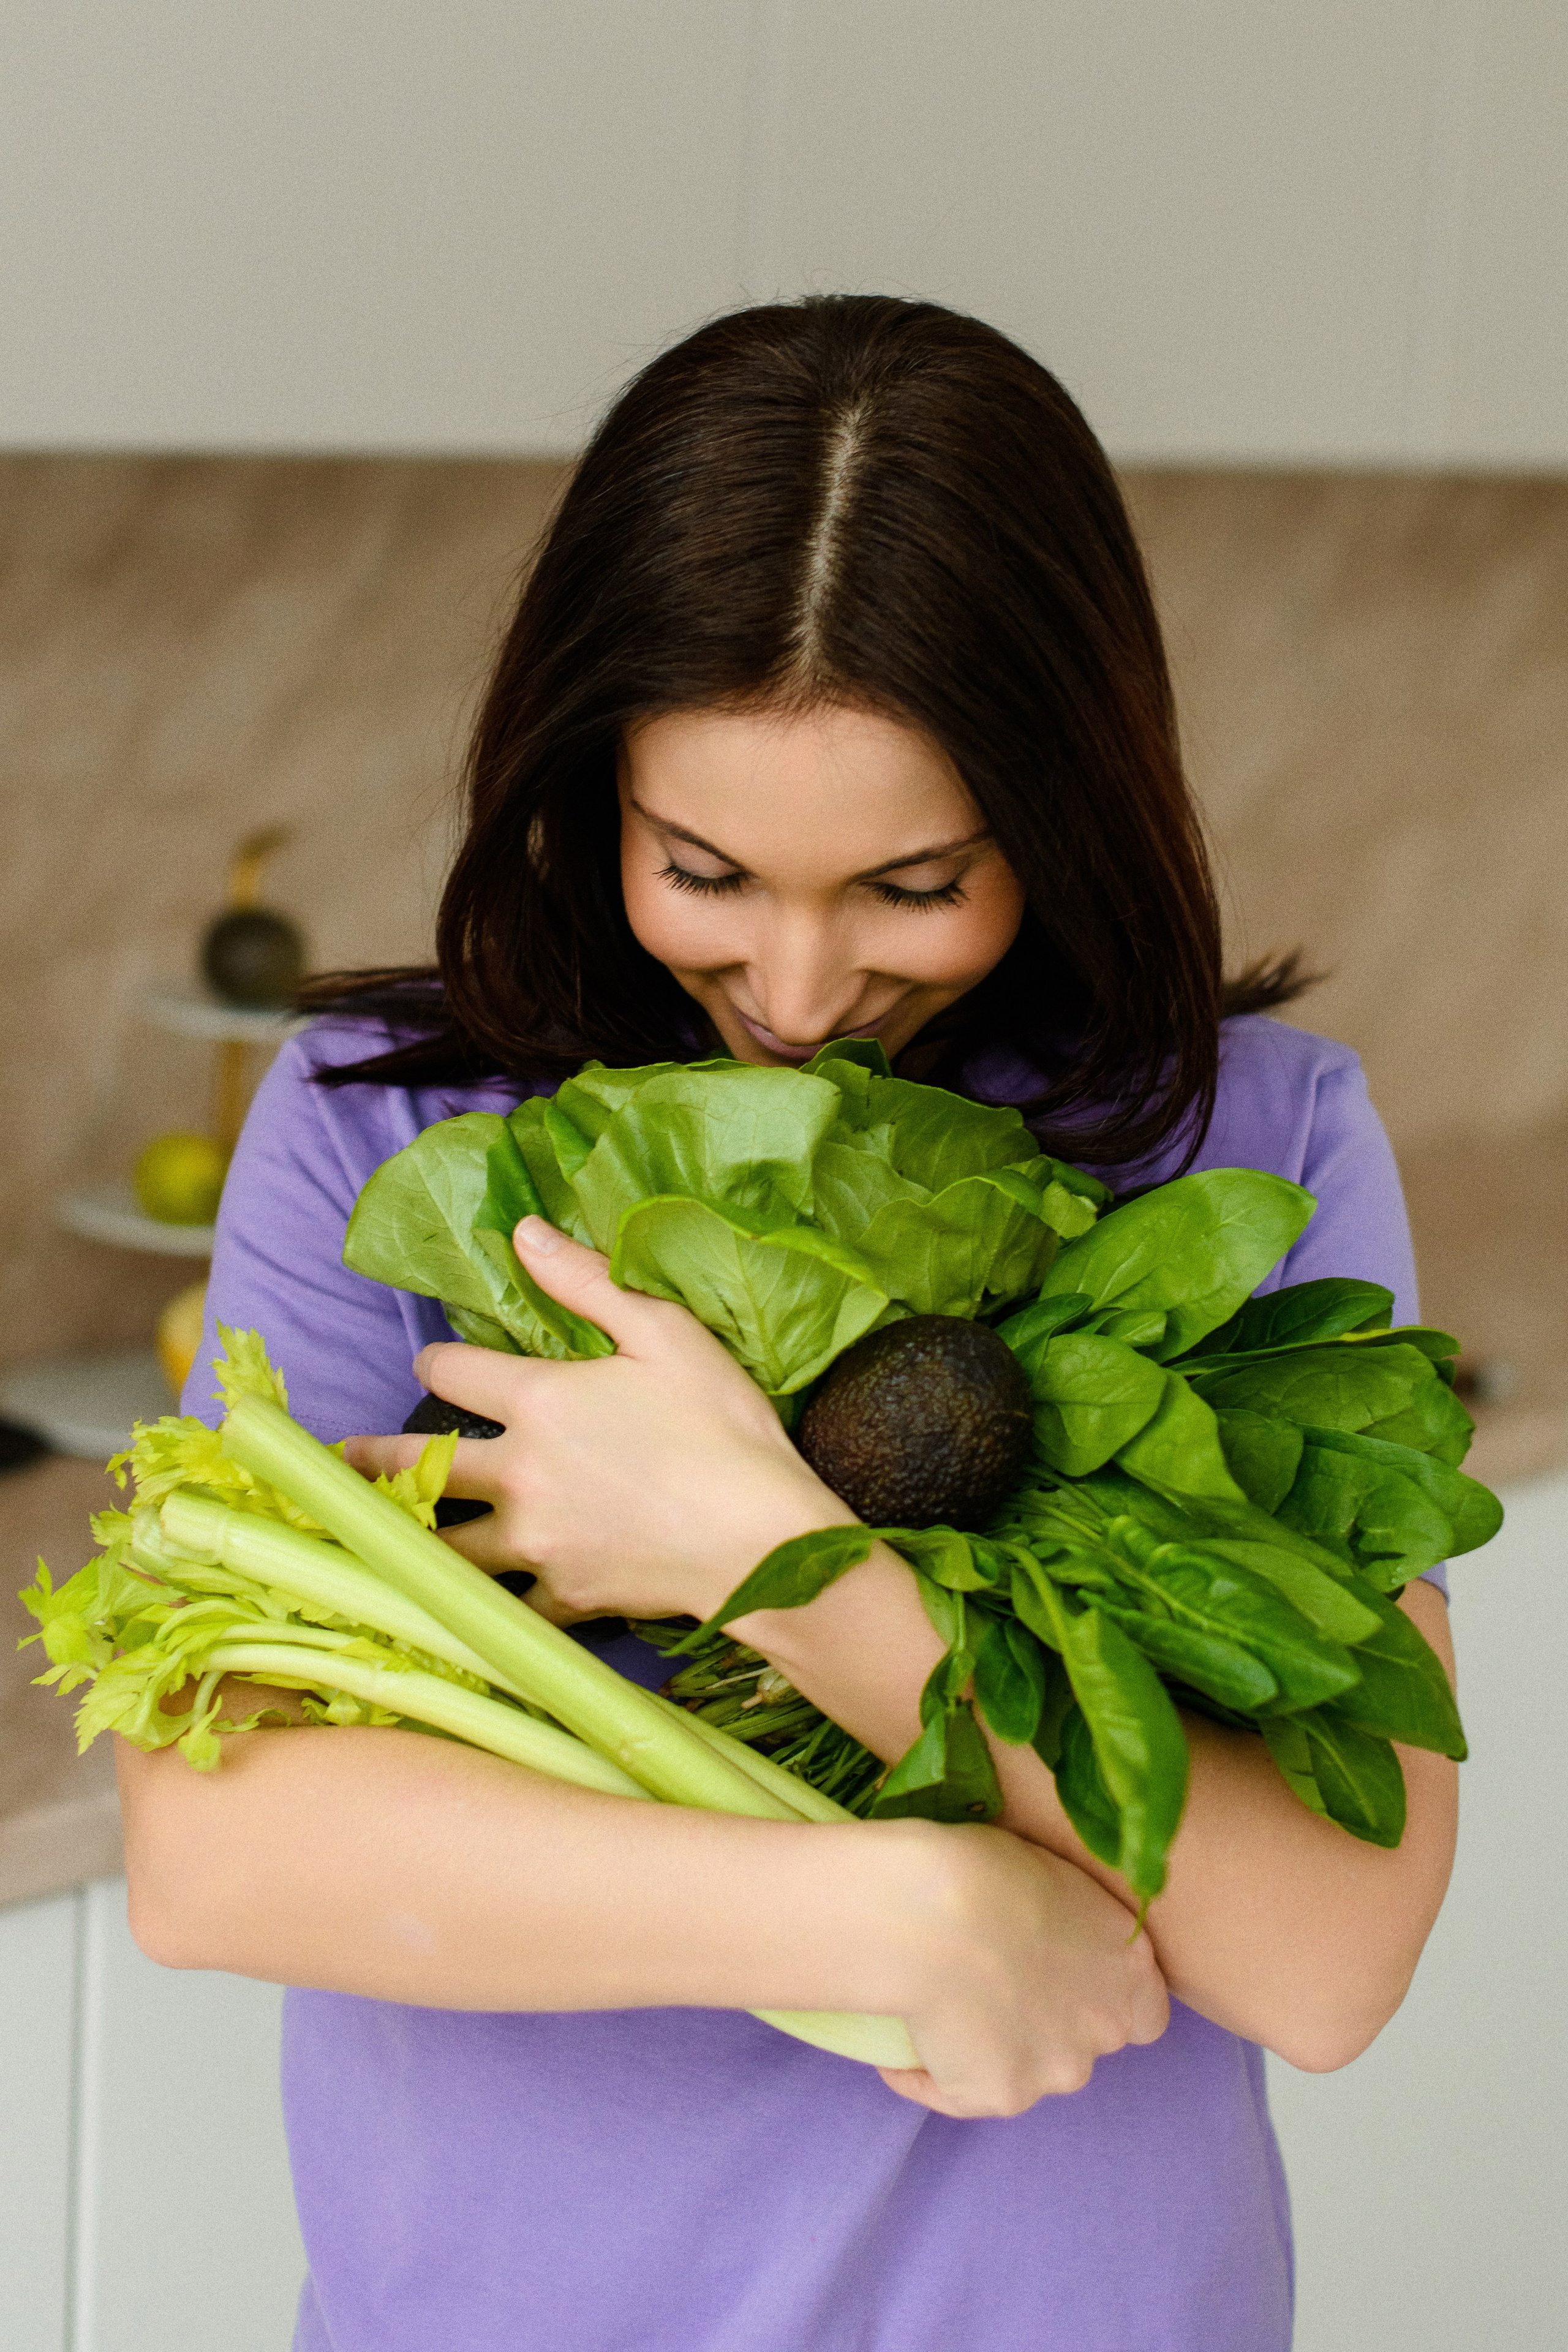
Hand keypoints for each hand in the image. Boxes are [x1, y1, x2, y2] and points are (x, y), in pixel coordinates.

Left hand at [344, 1216, 853, 1624]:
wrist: (762, 1541)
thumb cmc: (722, 1426)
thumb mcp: (665, 1333)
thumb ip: (587, 1282)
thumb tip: (522, 1232)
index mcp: (540, 1401)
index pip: (455, 1371)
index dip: (436, 1361)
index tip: (431, 1363)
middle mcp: (520, 1474)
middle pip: (422, 1466)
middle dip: (371, 1460)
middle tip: (338, 1462)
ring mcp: (536, 1543)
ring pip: (445, 1549)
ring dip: (407, 1541)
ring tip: (376, 1540)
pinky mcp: (564, 1597)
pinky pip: (507, 1607)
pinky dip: (487, 1607)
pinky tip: (468, 1608)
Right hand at [878, 1822, 1169, 2117]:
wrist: (935, 1914)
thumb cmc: (988, 1868)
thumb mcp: (1052, 1878)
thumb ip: (1069, 1924)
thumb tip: (1042, 1936)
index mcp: (1129, 1964)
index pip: (1146, 2013)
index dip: (1104, 2000)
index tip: (1062, 1980)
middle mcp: (1106, 2026)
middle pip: (1084, 2044)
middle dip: (1046, 2027)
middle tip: (991, 1989)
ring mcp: (1058, 2070)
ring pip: (1028, 2073)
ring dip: (994, 2051)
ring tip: (939, 2011)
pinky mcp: (1002, 2097)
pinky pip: (960, 2092)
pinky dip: (931, 2075)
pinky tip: (900, 2051)